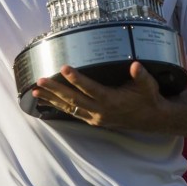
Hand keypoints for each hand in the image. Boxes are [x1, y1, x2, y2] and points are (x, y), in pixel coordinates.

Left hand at [31, 62, 167, 131]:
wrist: (151, 119)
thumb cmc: (148, 98)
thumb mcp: (149, 86)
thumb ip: (141, 76)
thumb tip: (136, 66)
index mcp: (111, 100)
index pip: (90, 89)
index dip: (77, 79)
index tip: (64, 68)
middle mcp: (100, 111)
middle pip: (73, 100)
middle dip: (55, 90)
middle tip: (40, 81)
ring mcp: (95, 117)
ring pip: (69, 108)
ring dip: (51, 99)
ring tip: (35, 91)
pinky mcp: (92, 119)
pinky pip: (72, 112)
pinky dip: (58, 106)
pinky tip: (46, 100)